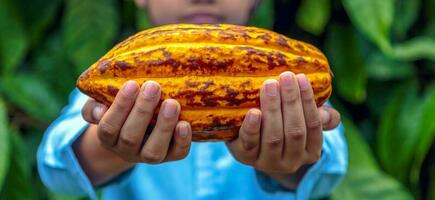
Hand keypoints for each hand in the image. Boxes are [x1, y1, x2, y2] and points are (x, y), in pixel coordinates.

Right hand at [81, 80, 191, 163]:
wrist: (140, 126)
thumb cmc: (122, 108)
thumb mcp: (103, 104)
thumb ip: (94, 106)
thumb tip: (98, 110)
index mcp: (108, 137)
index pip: (108, 127)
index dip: (120, 107)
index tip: (132, 84)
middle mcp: (126, 150)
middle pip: (131, 137)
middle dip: (142, 111)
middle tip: (153, 86)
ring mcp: (148, 155)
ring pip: (153, 151)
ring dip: (163, 127)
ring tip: (172, 103)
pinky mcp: (171, 155)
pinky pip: (177, 154)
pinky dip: (182, 141)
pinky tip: (185, 124)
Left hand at [226, 72, 339, 187]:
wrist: (249, 145)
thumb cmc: (281, 125)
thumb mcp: (301, 121)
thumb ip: (319, 117)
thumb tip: (330, 115)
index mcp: (310, 152)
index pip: (313, 125)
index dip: (308, 101)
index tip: (301, 77)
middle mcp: (291, 162)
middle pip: (295, 131)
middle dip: (291, 102)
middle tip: (285, 76)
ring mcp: (268, 162)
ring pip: (274, 137)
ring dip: (273, 109)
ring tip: (269, 85)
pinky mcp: (245, 158)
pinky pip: (250, 144)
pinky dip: (252, 128)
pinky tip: (253, 112)